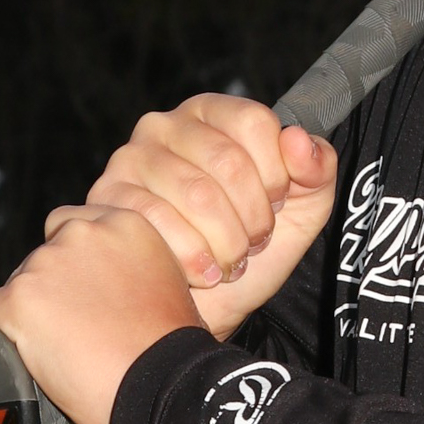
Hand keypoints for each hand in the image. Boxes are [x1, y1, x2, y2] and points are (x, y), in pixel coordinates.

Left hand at [0, 204, 199, 423]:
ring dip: (29, 317)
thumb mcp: (172, 286)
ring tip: (59, 354)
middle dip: (50, 291)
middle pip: (42, 258)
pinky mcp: (16, 300)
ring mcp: (44, 265)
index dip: (72, 264)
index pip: (72, 226)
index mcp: (123, 224)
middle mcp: (81, 234)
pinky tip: (26, 360)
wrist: (161, 385)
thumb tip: (111, 288)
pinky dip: (0, 340)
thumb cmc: (174, 350)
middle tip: (73, 332)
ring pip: (17, 290)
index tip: (79, 294)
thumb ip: (137, 269)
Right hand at [85, 94, 338, 339]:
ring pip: (196, 194)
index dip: (277, 175)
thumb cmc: (248, 251)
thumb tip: (299, 140)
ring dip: (226, 242)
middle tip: (254, 243)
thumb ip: (316, 171)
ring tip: (230, 261)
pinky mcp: (107, 199)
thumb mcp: (301, 212)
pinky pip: (158, 221)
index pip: (255, 122)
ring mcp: (130, 159)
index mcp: (213, 115)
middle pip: (227, 161)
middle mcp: (166, 125)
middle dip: (253, 217)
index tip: (276, 204)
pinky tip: (202, 273)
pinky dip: (192, 257)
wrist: (204, 308)